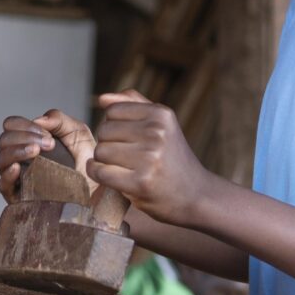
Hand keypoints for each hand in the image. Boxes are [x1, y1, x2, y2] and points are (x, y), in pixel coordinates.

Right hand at [0, 109, 96, 200]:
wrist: (96, 189)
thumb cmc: (86, 161)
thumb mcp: (78, 133)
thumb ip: (59, 119)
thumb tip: (38, 120)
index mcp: (28, 139)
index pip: (11, 125)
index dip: (25, 125)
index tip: (48, 134)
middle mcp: (18, 157)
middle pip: (4, 140)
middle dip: (24, 137)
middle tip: (49, 144)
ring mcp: (17, 177)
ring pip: (0, 159)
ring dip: (17, 151)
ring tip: (36, 152)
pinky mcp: (18, 197)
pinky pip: (2, 184)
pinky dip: (8, 174)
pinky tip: (19, 168)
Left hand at [90, 90, 218, 224]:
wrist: (196, 196)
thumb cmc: (172, 160)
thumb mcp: (162, 125)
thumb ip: (133, 105)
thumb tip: (102, 98)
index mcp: (161, 114)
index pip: (112, 111)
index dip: (114, 126)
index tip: (127, 140)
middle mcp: (157, 133)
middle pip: (104, 131)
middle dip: (108, 144)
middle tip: (126, 158)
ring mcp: (149, 158)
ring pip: (100, 151)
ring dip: (104, 161)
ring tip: (123, 168)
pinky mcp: (140, 182)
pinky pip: (100, 172)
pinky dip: (98, 175)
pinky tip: (111, 178)